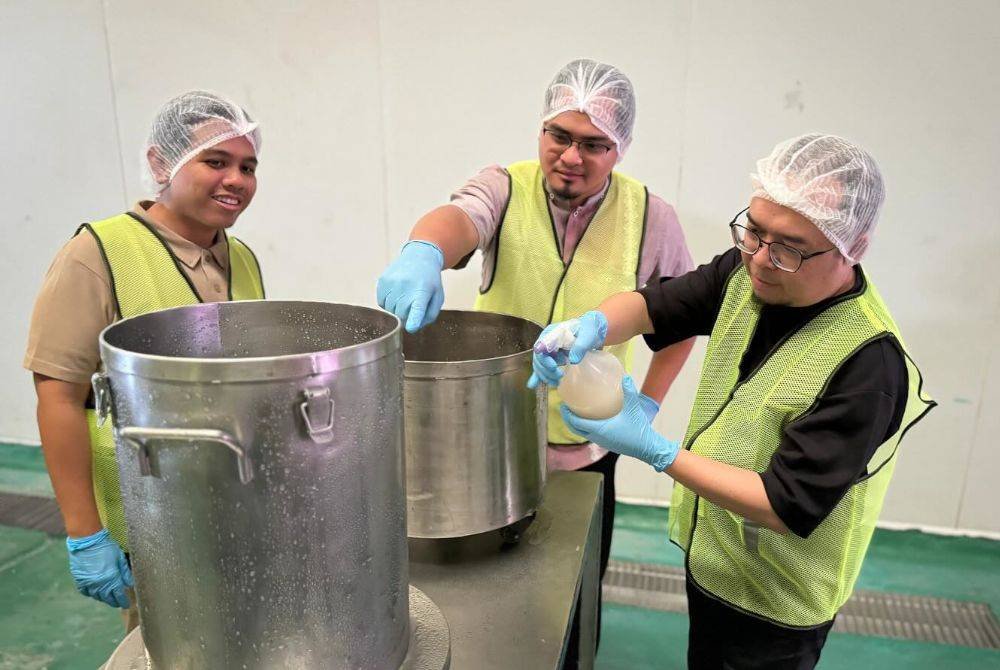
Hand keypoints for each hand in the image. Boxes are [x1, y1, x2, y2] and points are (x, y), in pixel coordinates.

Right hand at [66, 528, 133, 608]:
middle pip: (107, 598)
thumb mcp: (120, 558)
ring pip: (96, 596)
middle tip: (118, 602)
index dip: (122, 601)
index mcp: (111, 578)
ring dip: (103, 598)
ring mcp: (88, 583)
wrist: (87, 540)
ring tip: (108, 597)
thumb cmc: (106, 547)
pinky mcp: (79, 579)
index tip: (126, 604)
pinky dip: (90, 593)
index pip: (119, 595)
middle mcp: (99, 584)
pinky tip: (95, 591)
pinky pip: (85, 591)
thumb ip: (125, 572)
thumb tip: (130, 584)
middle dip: (113, 601)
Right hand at [376, 240, 444, 332]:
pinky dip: (387, 302)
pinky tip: (396, 293)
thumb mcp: (437, 298)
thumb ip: (429, 315)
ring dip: (396, 309)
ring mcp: (393, 282)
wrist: (419, 257)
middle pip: (401, 314)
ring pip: (389, 310)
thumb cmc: (430, 282)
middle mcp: (407, 285)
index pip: (417, 308)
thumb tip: (412, 328)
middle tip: (413, 303)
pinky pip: (381, 302)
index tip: (411, 328)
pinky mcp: (383, 280)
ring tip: (405, 296)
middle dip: (406, 314)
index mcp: (423, 291)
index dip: (413, 320)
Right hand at [527, 311, 608, 388]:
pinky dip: (537, 377)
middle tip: (560, 376)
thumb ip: (580, 346)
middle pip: (539, 358)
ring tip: (557, 382)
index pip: (541, 347)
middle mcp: (547, 341)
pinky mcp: (551, 358)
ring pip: (540, 365)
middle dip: (547, 370)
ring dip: (546, 376)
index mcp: (552, 333)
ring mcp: (548, 351)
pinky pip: (542, 368)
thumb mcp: (587, 336)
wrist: (592, 332)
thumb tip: (572, 360)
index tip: (554, 367)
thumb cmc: (589, 330)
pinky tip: (533, 385)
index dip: (544, 359)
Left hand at [559, 376, 679, 470]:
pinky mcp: (606, 443)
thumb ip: (629, 391)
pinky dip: (584, 427)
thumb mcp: (633, 408)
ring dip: (575, 423)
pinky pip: (590, 435)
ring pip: (582, 433)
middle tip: (565, 406)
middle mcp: (597, 437)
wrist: (648, 448)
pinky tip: (590, 419)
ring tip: (574, 411)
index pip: (576, 422)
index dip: (567, 414)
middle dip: (567, 418)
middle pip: (575, 428)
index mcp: (599, 429)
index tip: (563, 404)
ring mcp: (601, 442)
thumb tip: (624, 376)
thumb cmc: (639, 430)